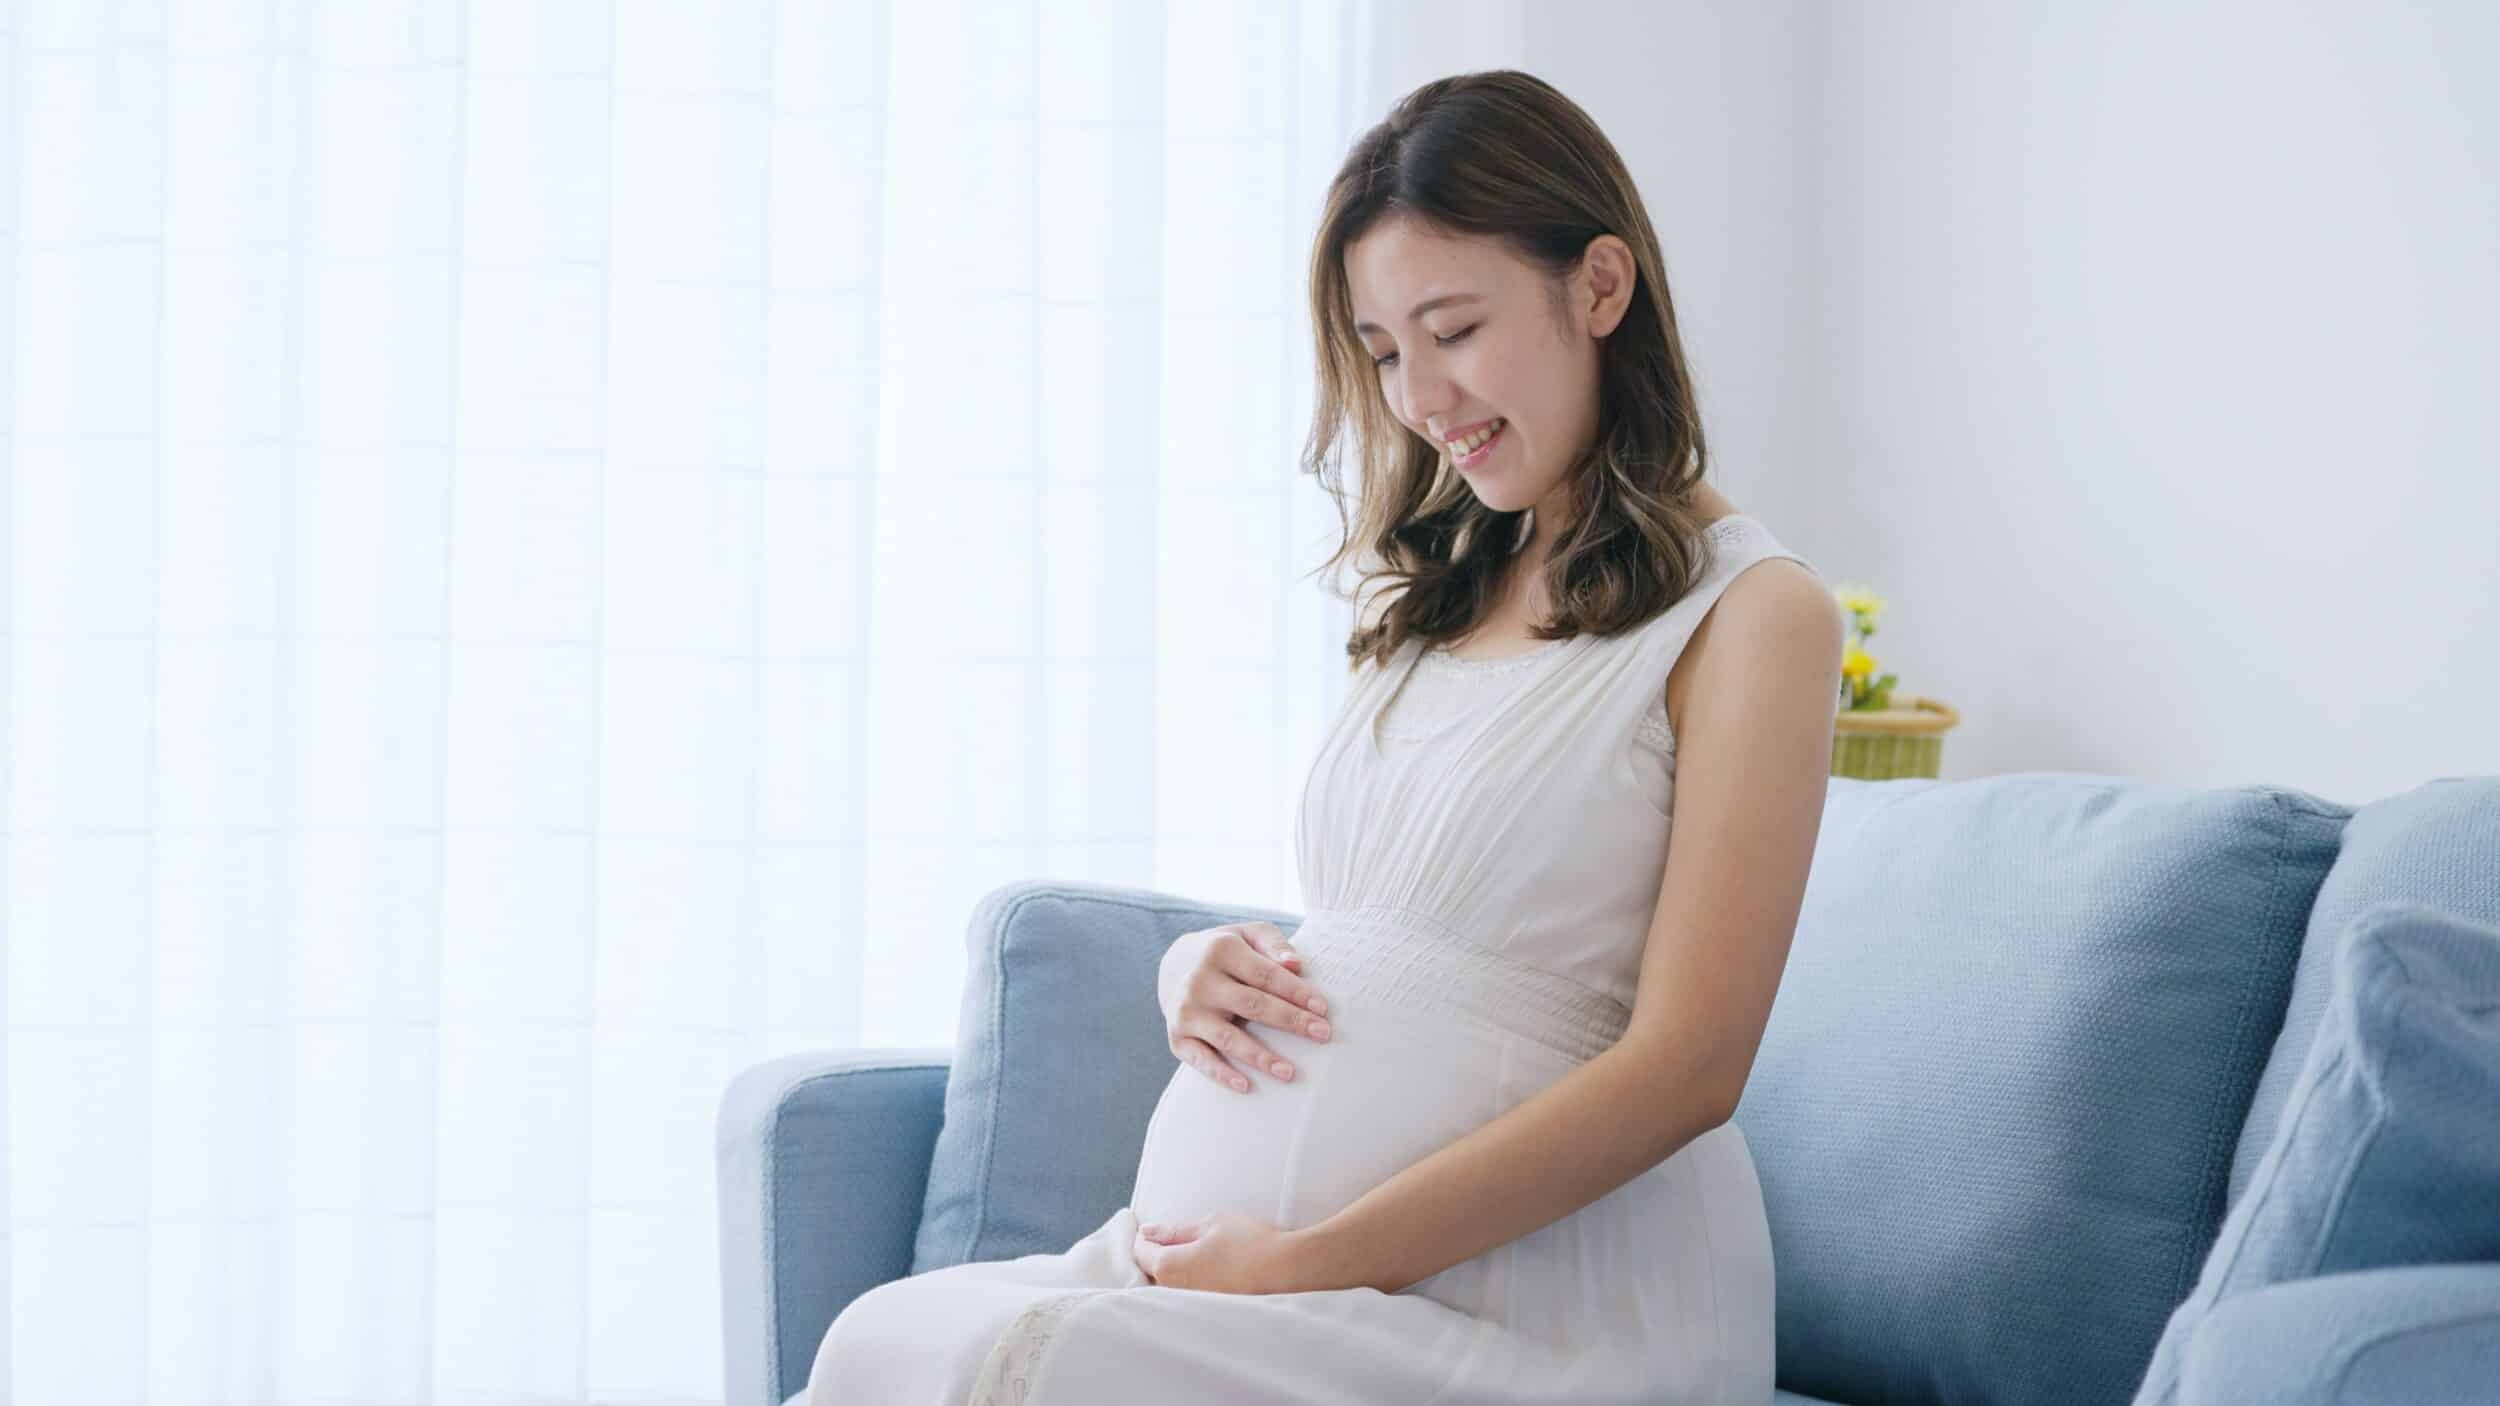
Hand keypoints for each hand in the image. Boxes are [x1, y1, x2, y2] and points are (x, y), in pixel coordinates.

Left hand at [1132, 1213, 1314, 1294]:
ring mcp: (1192, 1307)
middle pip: (1151, 1274)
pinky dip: (1188, 1286)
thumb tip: (1147, 1232)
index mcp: (1170, 1267)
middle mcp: (1175, 1293)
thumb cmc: (1250, 1242)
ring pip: (1168, 1289)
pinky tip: (1207, 1273)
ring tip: (1191, 1256)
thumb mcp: (1210, 1224)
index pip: (1141, 1252)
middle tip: (1170, 1240)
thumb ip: (1174, 1231)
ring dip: (1171, 1273)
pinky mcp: (1208, 1314)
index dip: (1144, 1237)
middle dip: (1154, 1257)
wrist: (1287, 1270)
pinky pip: (1187, 1298)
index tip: (1152, 1229)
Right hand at [1158, 921, 1333, 1093]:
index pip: (1266, 974)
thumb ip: (1273, 945)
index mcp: (1221, 950)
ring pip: (1228, 1038)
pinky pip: (1201, 1060)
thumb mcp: (1247, 935)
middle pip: (1252, 1005)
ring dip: (1260, 1057)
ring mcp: (1186, 1011)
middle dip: (1290, 1021)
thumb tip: (1296, 964)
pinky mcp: (1177, 1037)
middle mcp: (1200, 981)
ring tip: (1289, 1072)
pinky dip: (1221, 1074)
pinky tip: (1246, 1086)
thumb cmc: (1224, 951)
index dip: (1296, 992)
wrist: (1173, 965)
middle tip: (1322, 1034)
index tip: (1322, 1009)